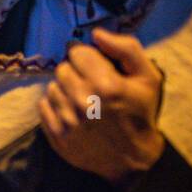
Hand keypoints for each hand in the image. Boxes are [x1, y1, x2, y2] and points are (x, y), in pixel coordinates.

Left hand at [39, 28, 165, 183]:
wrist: (132, 158)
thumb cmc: (140, 113)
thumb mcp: (148, 77)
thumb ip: (126, 49)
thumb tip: (96, 33)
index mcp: (106, 85)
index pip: (77, 52)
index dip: (86, 56)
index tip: (95, 65)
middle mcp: (82, 101)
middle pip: (62, 68)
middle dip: (75, 72)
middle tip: (90, 84)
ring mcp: (67, 119)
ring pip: (52, 86)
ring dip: (64, 89)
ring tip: (82, 99)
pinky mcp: (56, 134)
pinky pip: (43, 105)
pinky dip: (54, 105)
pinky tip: (72, 112)